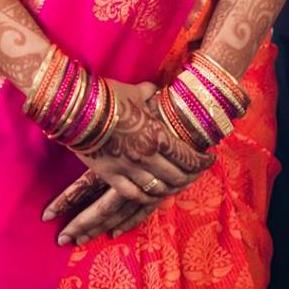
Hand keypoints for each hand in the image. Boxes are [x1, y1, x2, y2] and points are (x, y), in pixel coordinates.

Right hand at [40, 81, 212, 246]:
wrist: (79, 110)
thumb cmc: (109, 97)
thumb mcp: (136, 93)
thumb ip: (150, 94)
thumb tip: (156, 90)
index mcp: (158, 136)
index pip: (188, 157)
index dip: (202, 162)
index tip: (210, 160)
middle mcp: (148, 157)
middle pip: (177, 176)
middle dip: (190, 177)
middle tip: (195, 174)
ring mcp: (130, 169)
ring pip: (158, 188)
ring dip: (170, 189)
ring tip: (175, 186)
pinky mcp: (112, 176)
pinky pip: (134, 194)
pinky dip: (147, 197)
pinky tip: (152, 196)